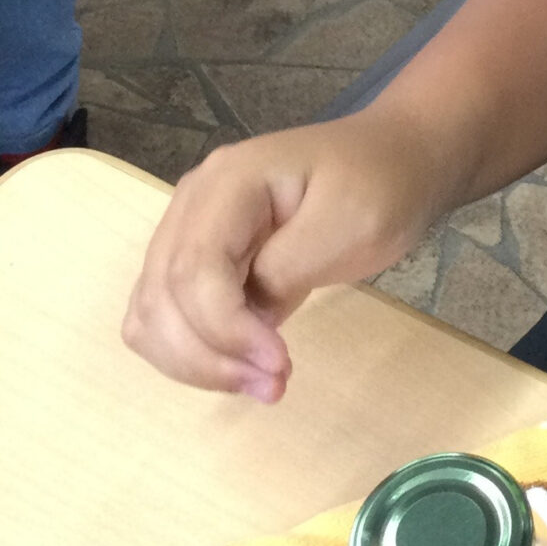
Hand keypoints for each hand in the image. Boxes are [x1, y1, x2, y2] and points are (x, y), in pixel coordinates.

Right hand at [122, 107, 455, 402]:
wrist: (394, 159)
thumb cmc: (381, 187)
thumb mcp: (351, 224)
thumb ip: (287, 269)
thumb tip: (246, 319)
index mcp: (228, 183)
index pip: (193, 269)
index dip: (225, 328)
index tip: (278, 364)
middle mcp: (193, 203)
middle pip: (162, 295)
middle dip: (209, 354)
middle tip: (274, 385)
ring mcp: (190, 229)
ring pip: (152, 312)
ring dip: (194, 361)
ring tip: (261, 383)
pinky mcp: (200, 258)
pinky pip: (166, 315)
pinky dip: (191, 351)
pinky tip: (240, 367)